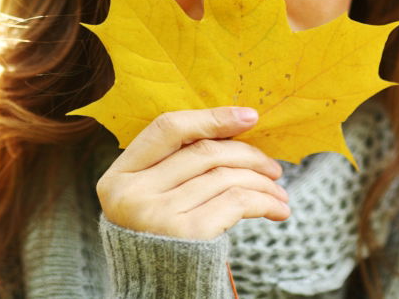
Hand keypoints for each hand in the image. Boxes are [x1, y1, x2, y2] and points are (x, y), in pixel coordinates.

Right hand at [96, 106, 289, 239]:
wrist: (155, 294)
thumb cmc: (159, 240)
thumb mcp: (149, 198)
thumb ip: (171, 166)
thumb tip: (234, 129)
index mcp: (118, 177)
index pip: (167, 128)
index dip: (211, 117)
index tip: (249, 116)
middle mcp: (133, 194)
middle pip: (204, 152)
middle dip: (248, 154)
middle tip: (273, 167)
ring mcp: (158, 215)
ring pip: (225, 176)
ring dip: (262, 181)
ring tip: (279, 192)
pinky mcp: (187, 235)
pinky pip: (237, 201)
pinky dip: (264, 201)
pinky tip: (277, 209)